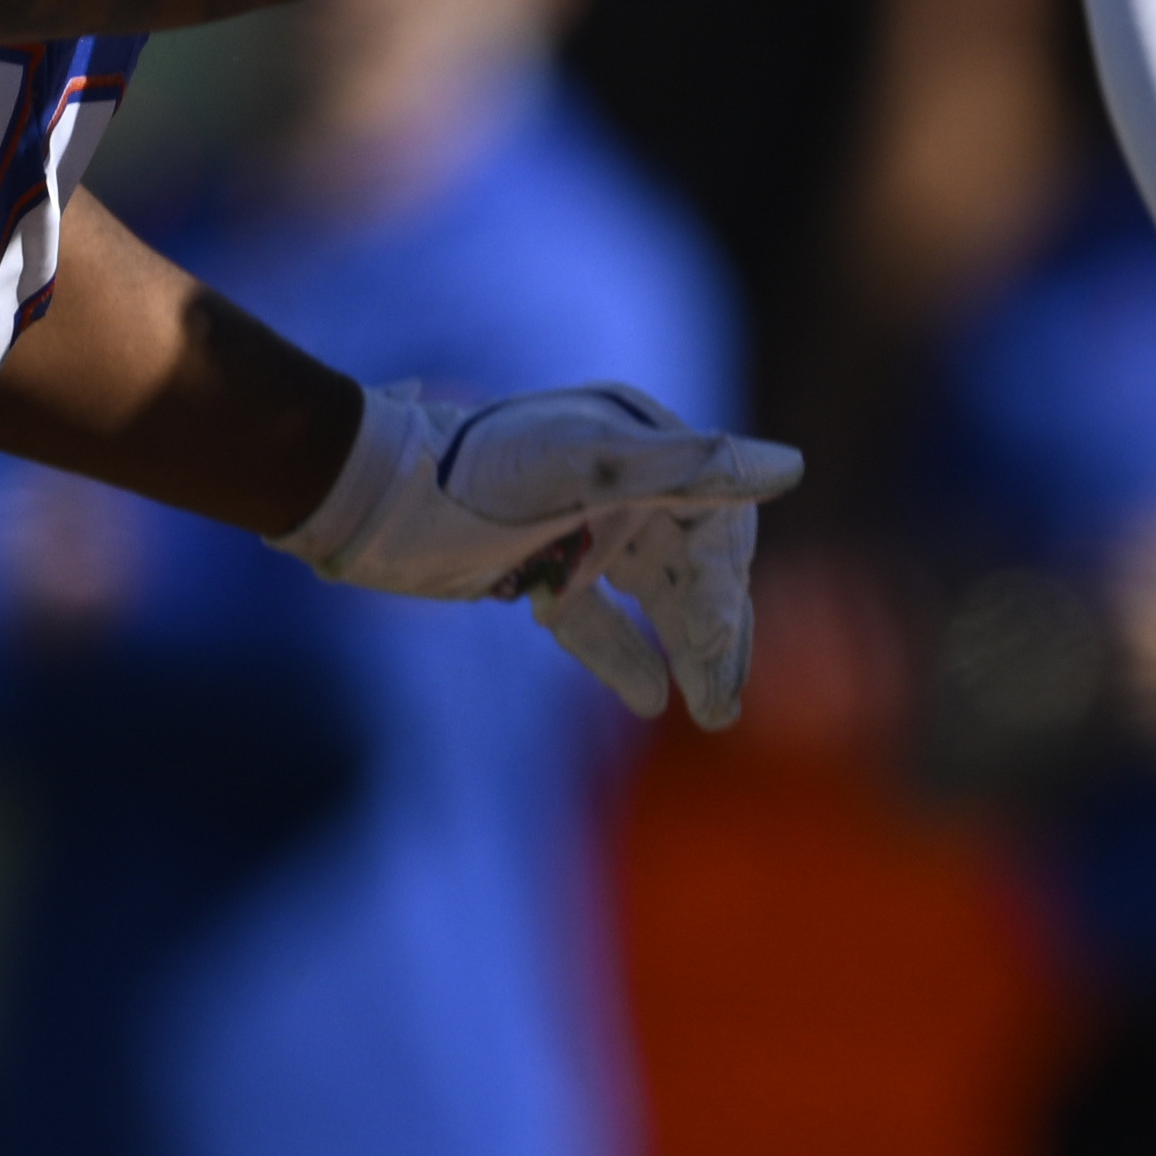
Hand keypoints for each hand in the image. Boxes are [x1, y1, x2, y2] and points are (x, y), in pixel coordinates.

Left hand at [298, 377, 807, 726]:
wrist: (364, 497)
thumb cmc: (469, 475)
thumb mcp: (580, 468)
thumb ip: (685, 466)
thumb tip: (791, 466)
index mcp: (642, 443)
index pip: (716, 523)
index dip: (724, 589)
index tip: (716, 651)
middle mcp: (623, 482)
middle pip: (696, 565)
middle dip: (717, 634)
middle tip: (723, 705)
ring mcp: (584, 527)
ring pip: (656, 595)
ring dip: (685, 650)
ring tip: (713, 712)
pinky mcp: (543, 570)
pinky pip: (599, 621)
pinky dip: (623, 656)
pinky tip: (650, 699)